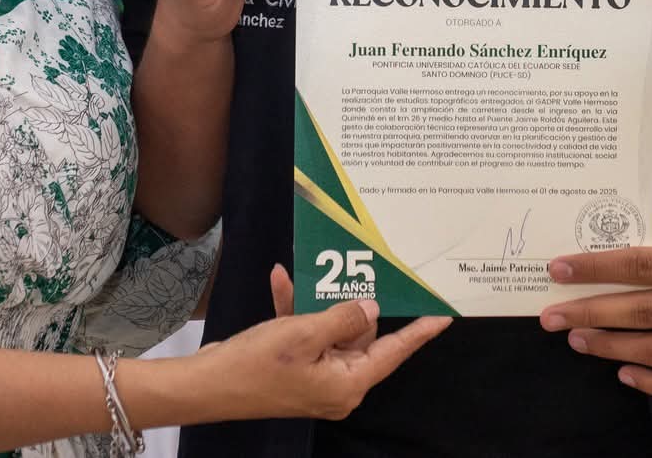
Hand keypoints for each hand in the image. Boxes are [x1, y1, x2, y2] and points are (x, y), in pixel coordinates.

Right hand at [184, 265, 448, 421]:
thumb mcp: (305, 334)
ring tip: (309, 270)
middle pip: (361, 336)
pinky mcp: (295, 369)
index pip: (394, 351)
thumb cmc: (259, 363)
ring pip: (331, 330)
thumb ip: (344, 318)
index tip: (445, 315)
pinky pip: (306, 335)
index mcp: (349, 383)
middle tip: (356, 266)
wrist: (207, 384)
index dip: (420, 332)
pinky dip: (295, 310)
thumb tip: (372, 308)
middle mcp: (338, 384)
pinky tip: (282, 281)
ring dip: (317, 301)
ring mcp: (316, 377)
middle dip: (351, 302)